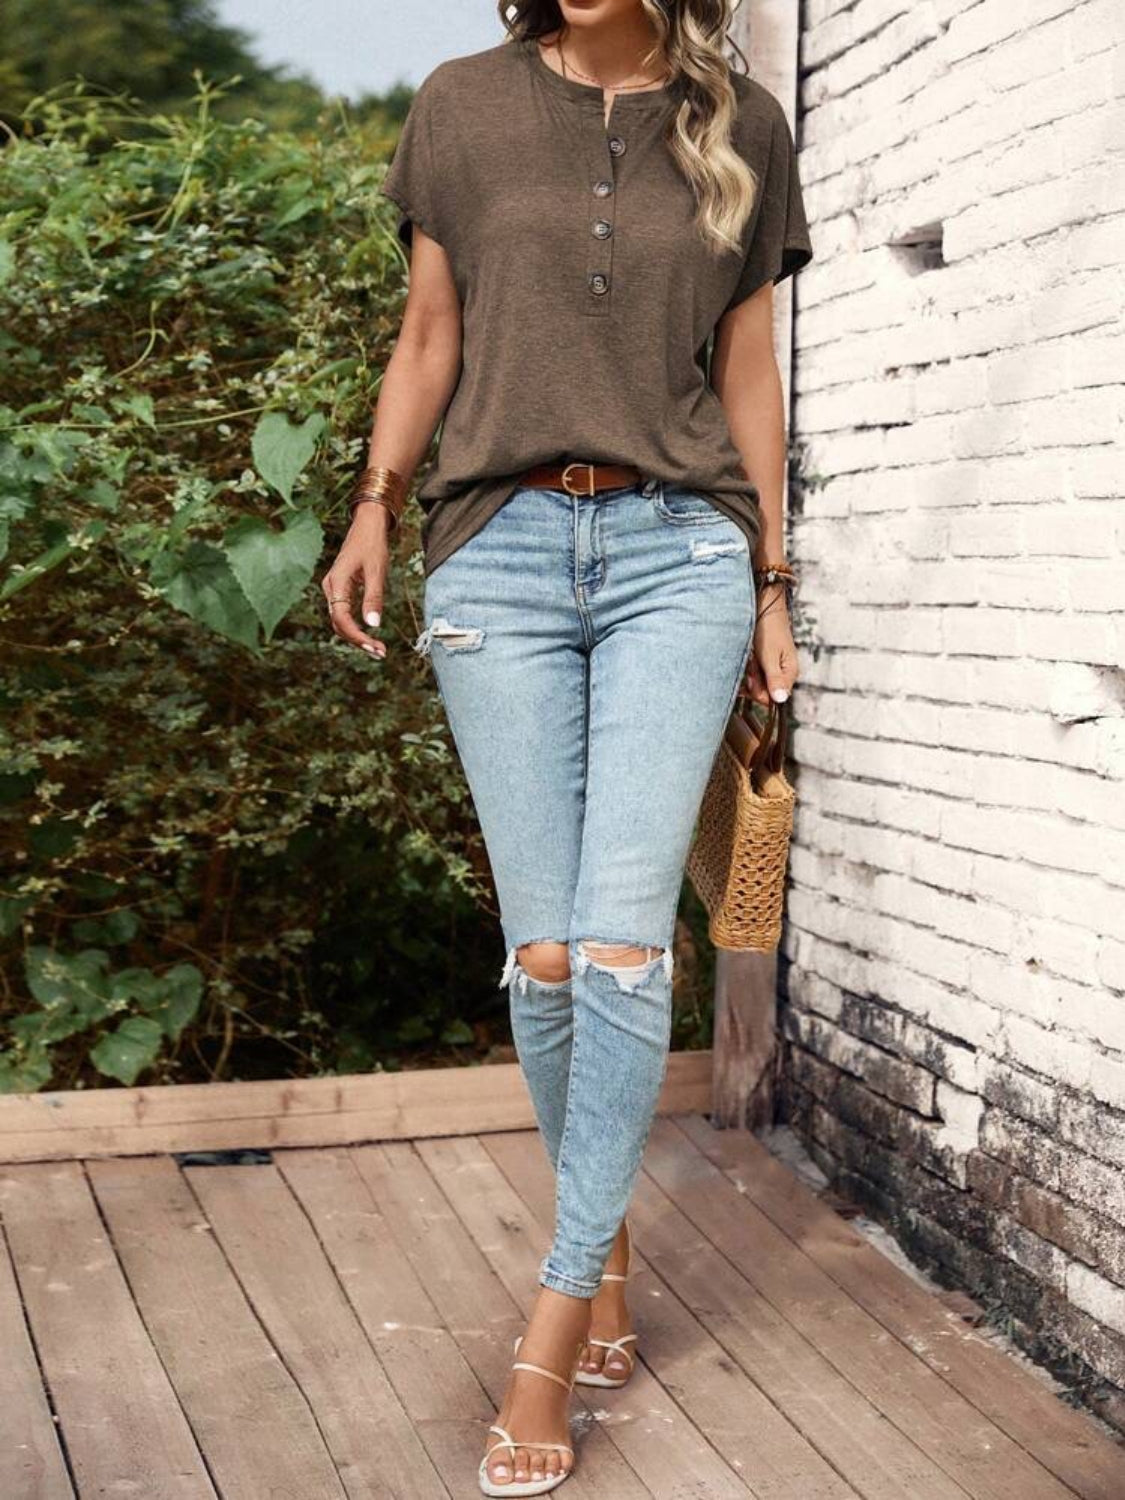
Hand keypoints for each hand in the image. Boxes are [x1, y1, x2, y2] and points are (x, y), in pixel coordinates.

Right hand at [321, 503, 393, 659]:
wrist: (367, 524)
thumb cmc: (372, 544)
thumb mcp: (377, 570)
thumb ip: (373, 598)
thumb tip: (373, 625)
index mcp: (336, 583)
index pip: (341, 618)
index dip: (356, 635)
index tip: (374, 647)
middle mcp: (331, 588)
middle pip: (339, 623)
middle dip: (358, 640)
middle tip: (380, 653)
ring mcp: (334, 589)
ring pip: (340, 620)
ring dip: (357, 636)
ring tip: (377, 648)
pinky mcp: (340, 589)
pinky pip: (343, 613)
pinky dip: (355, 626)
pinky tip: (369, 634)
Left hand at [745, 586, 798, 706]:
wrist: (763, 605)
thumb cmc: (768, 627)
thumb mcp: (770, 655)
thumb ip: (774, 678)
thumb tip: (781, 699)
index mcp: (790, 673)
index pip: (773, 699)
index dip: (759, 692)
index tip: (751, 679)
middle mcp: (782, 673)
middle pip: (763, 692)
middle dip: (752, 682)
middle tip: (750, 665)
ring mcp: (772, 667)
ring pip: (755, 683)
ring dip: (747, 673)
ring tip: (749, 658)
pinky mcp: (763, 662)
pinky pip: (751, 673)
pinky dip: (746, 667)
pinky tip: (747, 657)